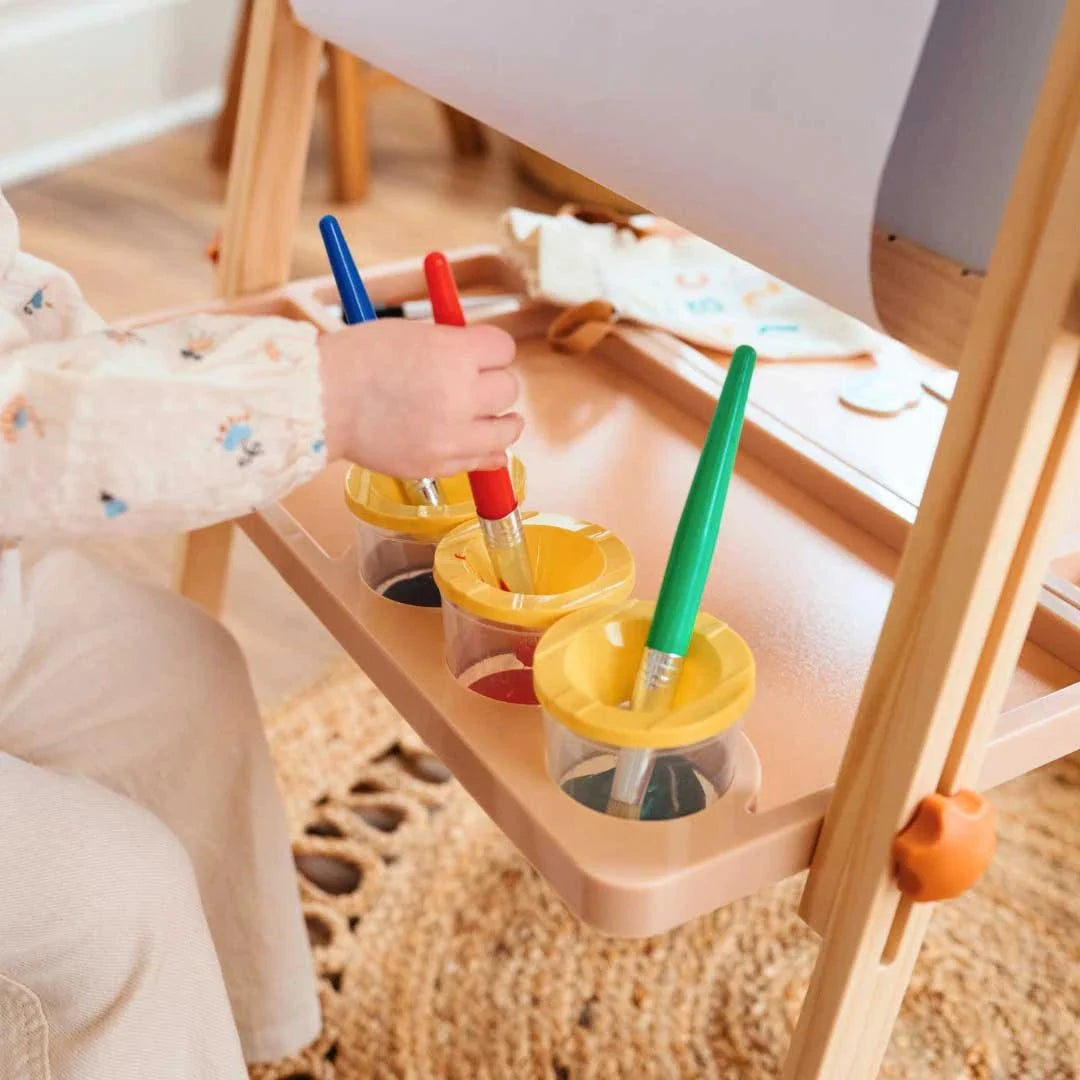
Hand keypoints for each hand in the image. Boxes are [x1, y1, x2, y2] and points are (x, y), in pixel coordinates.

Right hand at [319, 320, 522, 475]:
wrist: (323, 402)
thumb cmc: (357, 361)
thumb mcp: (412, 334)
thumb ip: (451, 346)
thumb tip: (479, 358)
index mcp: (454, 354)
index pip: (504, 348)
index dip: (493, 351)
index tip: (484, 355)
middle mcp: (461, 396)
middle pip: (509, 388)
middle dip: (494, 383)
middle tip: (477, 385)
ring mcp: (453, 436)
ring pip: (508, 429)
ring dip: (502, 421)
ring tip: (491, 419)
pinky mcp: (440, 465)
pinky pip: (485, 460)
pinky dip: (485, 451)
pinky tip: (480, 443)